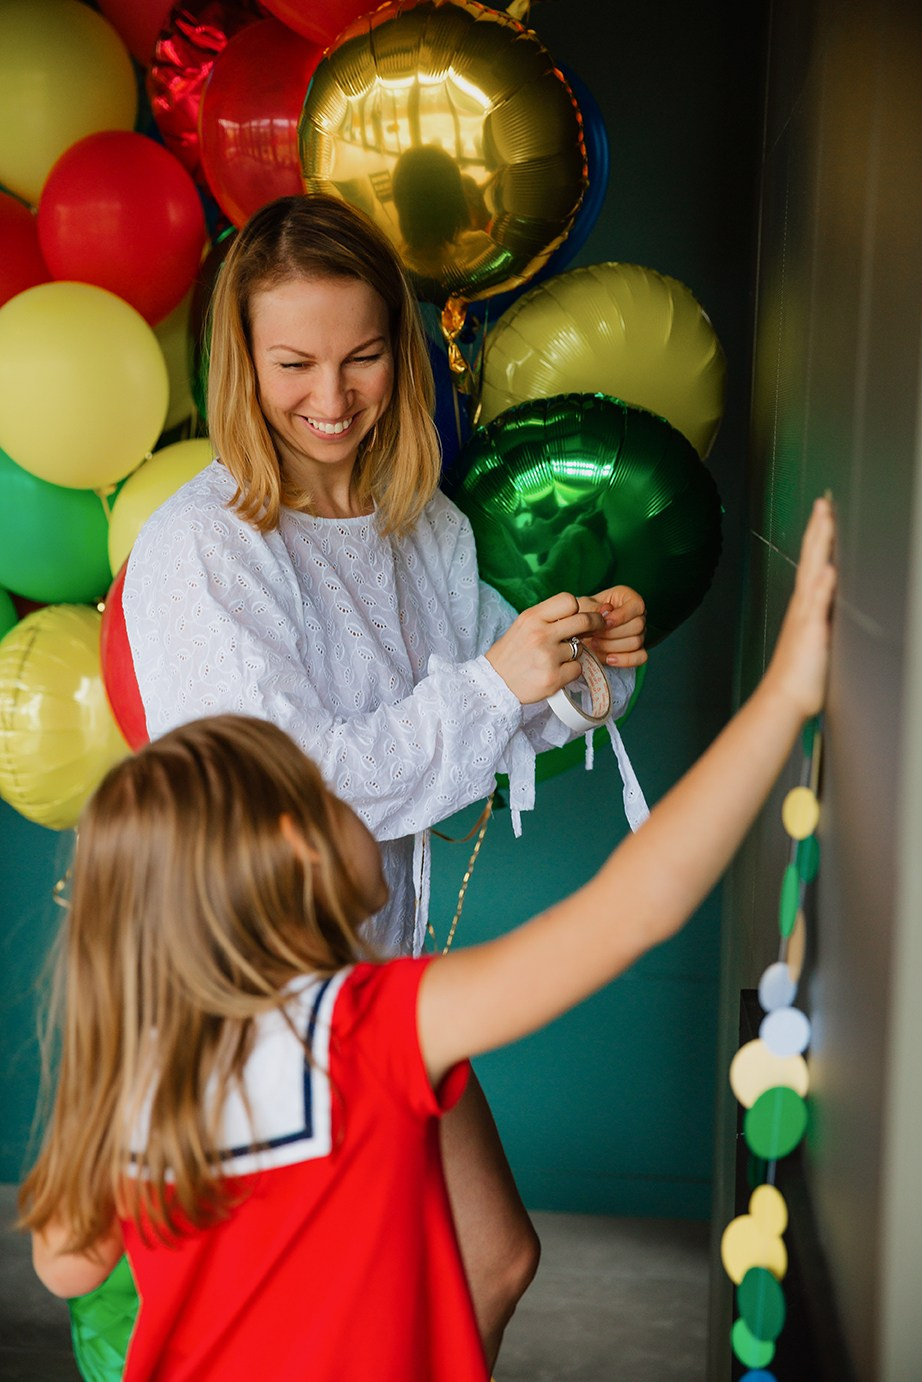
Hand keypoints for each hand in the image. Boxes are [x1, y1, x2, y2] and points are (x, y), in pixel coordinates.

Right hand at [485, 592, 606, 704]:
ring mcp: (548, 657)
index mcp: (532, 617)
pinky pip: (577, 669)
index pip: (568, 600)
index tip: (577, 616)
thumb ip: (548, 618)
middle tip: (598, 627)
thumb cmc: (512, 653)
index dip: (576, 608)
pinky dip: (570, 672)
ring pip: (581, 648)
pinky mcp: (553, 678)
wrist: (494, 683)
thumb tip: (581, 614)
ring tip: (555, 659)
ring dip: (574, 653)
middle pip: (584, 621)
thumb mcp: (523, 626)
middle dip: (596, 623)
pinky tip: (555, 672)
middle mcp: (541, 634)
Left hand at [581, 585, 647, 668]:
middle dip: (613, 633)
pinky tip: (609, 659)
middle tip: (594, 635)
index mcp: (628, 598)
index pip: (637, 605)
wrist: (581, 630)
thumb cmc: (585, 613)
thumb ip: (593, 608)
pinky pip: (640, 657)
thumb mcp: (584, 606)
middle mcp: (638, 615)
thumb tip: (605, 615)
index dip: (622, 616)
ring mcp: (640, 633)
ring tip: (594, 644)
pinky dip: (624, 660)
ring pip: (636, 642)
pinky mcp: (637, 650)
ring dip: (613, 646)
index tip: (605, 623)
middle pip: (638, 626)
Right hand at [763, 497, 836, 716]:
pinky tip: (829, 569)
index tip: (824, 512)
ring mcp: (806, 618)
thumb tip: (827, 596)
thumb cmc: (799, 677)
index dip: (818, 537)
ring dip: (819, 547)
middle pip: (811, 560)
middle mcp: (803, 607)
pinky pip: (817, 606)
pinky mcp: (811, 633)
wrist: (783, 700)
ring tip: (825, 521)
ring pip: (813, 573)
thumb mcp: (814, 640)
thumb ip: (820, 616)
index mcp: (805, 607)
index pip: (813, 563)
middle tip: (823, 503)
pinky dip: (822, 587)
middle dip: (817, 530)